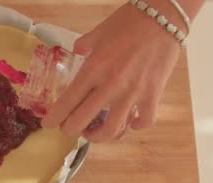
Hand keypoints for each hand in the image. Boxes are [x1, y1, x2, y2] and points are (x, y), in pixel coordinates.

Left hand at [42, 3, 181, 142]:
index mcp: (93, 70)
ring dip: (98, 136)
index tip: (48, 124)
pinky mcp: (152, 96)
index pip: (67, 102)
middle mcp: (109, 86)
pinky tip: (130, 122)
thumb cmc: (129, 21)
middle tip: (69, 129)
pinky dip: (134, 126)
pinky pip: (142, 122)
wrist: (163, 16)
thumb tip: (77, 51)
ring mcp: (132, 94)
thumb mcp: (99, 32)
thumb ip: (84, 45)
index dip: (54, 118)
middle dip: (70, 130)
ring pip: (111, 130)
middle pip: (82, 121)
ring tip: (94, 132)